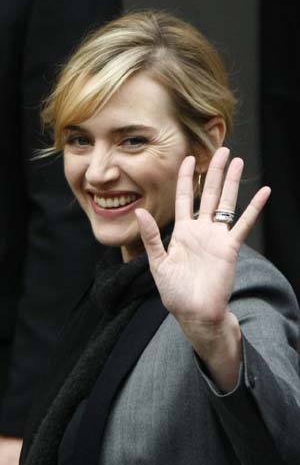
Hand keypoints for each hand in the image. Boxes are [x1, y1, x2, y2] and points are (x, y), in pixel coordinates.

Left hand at [135, 147, 270, 354]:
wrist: (195, 313)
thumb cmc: (175, 293)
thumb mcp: (158, 263)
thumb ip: (151, 237)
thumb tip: (139, 212)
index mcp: (182, 232)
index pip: (183, 197)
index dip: (186, 178)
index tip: (188, 158)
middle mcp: (201, 230)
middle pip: (208, 194)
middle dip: (213, 172)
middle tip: (221, 150)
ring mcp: (217, 237)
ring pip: (226, 203)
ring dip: (232, 182)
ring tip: (237, 161)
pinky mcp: (230, 247)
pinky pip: (243, 224)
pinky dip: (254, 208)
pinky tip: (263, 192)